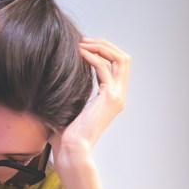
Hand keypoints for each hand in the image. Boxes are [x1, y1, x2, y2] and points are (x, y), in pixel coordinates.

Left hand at [60, 38, 129, 157]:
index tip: (84, 46)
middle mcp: (119, 95)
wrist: (72, 148)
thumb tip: (64, 73)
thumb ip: (77, 89)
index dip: (104, 51)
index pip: (118, 65)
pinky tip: (79, 54)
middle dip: (105, 44)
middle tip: (85, 40)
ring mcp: (117, 96)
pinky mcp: (109, 97)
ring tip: (82, 44)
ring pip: (120, 59)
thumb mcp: (74, 105)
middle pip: (123, 58)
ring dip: (100, 47)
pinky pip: (105, 68)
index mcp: (113, 97)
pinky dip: (93, 57)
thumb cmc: (67, 132)